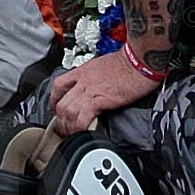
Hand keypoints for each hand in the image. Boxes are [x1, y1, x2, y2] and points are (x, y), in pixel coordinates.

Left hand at [47, 50, 161, 135]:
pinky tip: (84, 132)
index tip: (56, 109)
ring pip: (68, 110)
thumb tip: (97, 88)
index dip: (54, 99)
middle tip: (64, 129)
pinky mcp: (100, 99)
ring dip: (68, 126)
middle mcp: (84, 80)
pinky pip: (83, 117)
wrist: (140, 60)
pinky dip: (81, 127)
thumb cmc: (130, 62)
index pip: (59, 85)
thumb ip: (97, 77)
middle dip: (60, 119)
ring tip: (72, 134)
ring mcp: (90, 89)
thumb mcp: (105, 65)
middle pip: (61, 102)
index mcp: (84, 71)